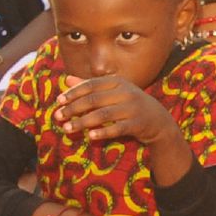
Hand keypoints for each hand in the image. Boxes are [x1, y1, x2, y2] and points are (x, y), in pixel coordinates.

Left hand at [55, 73, 177, 147]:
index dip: (74, 92)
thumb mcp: (112, 92)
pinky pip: (118, 128)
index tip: (59, 101)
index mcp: (117, 82)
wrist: (158, 120)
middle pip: (94, 99)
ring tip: (67, 128)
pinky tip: (90, 136)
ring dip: (83, 122)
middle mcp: (126, 92)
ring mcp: (133, 108)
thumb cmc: (128, 104)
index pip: (91, 85)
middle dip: (74, 108)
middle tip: (57, 117)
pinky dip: (103, 132)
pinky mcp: (138, 123)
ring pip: (103, 115)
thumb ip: (90, 86)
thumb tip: (66, 79)